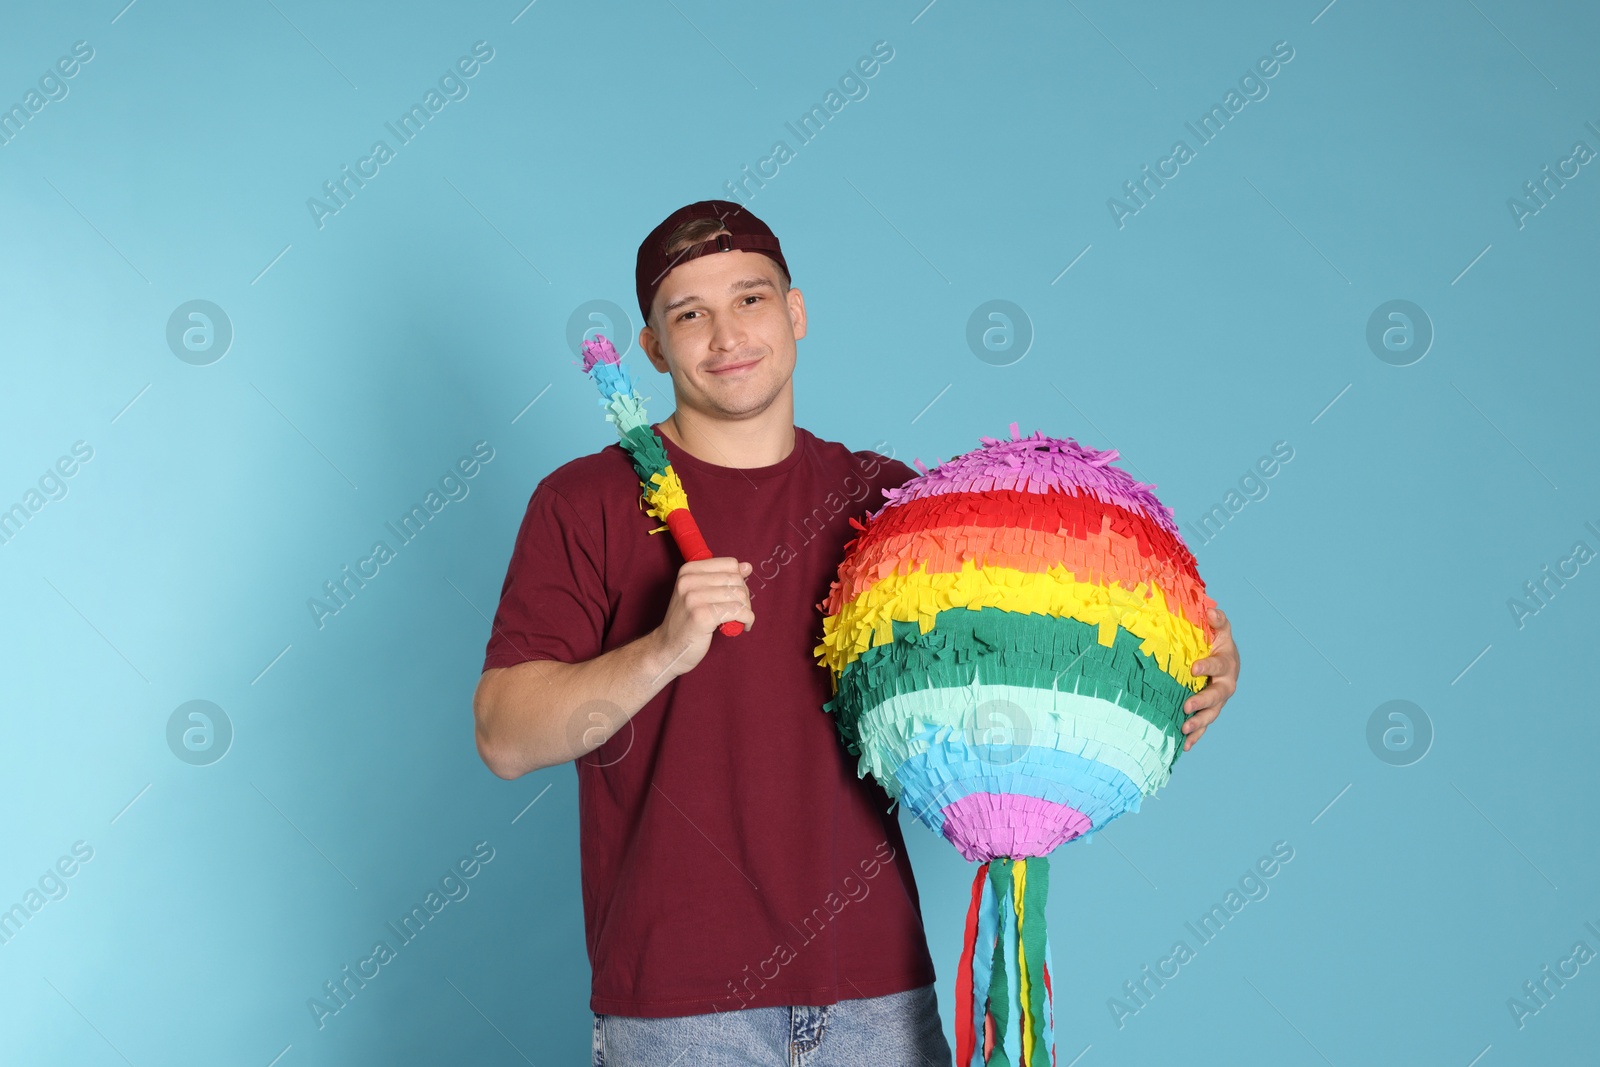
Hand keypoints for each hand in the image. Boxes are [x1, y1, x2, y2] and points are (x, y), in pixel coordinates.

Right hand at [652, 557, 754, 678]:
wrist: (667, 648)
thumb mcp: (700, 594)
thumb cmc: (686, 622)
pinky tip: (743, 626)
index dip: (739, 580)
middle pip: (736, 580)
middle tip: (739, 611)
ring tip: (739, 619)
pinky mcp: (702, 616)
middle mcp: (689, 580)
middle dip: (745, 597)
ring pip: (740, 596)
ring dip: (746, 610)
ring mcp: (694, 598)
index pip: (730, 564)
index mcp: (688, 570)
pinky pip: (739, 612)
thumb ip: (721, 578)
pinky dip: (747, 620)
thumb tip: (747, 567)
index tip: (735, 596)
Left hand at [1182, 607, 1237, 750]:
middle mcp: (1225, 685)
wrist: (1224, 660)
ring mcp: (1218, 700)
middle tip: (1187, 706)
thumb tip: (1212, 610)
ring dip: (1199, 723)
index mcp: (1227, 663)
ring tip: (1184, 729)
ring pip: (1211, 714)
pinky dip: (1195, 736)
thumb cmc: (1217, 642)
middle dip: (1202, 702)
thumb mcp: (1219, 629)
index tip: (1193, 668)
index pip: (1218, 665)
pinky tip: (1184, 747)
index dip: (1207, 667)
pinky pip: (1204, 725)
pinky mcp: (1209, 710)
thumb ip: (1217, 621)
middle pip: (1217, 696)